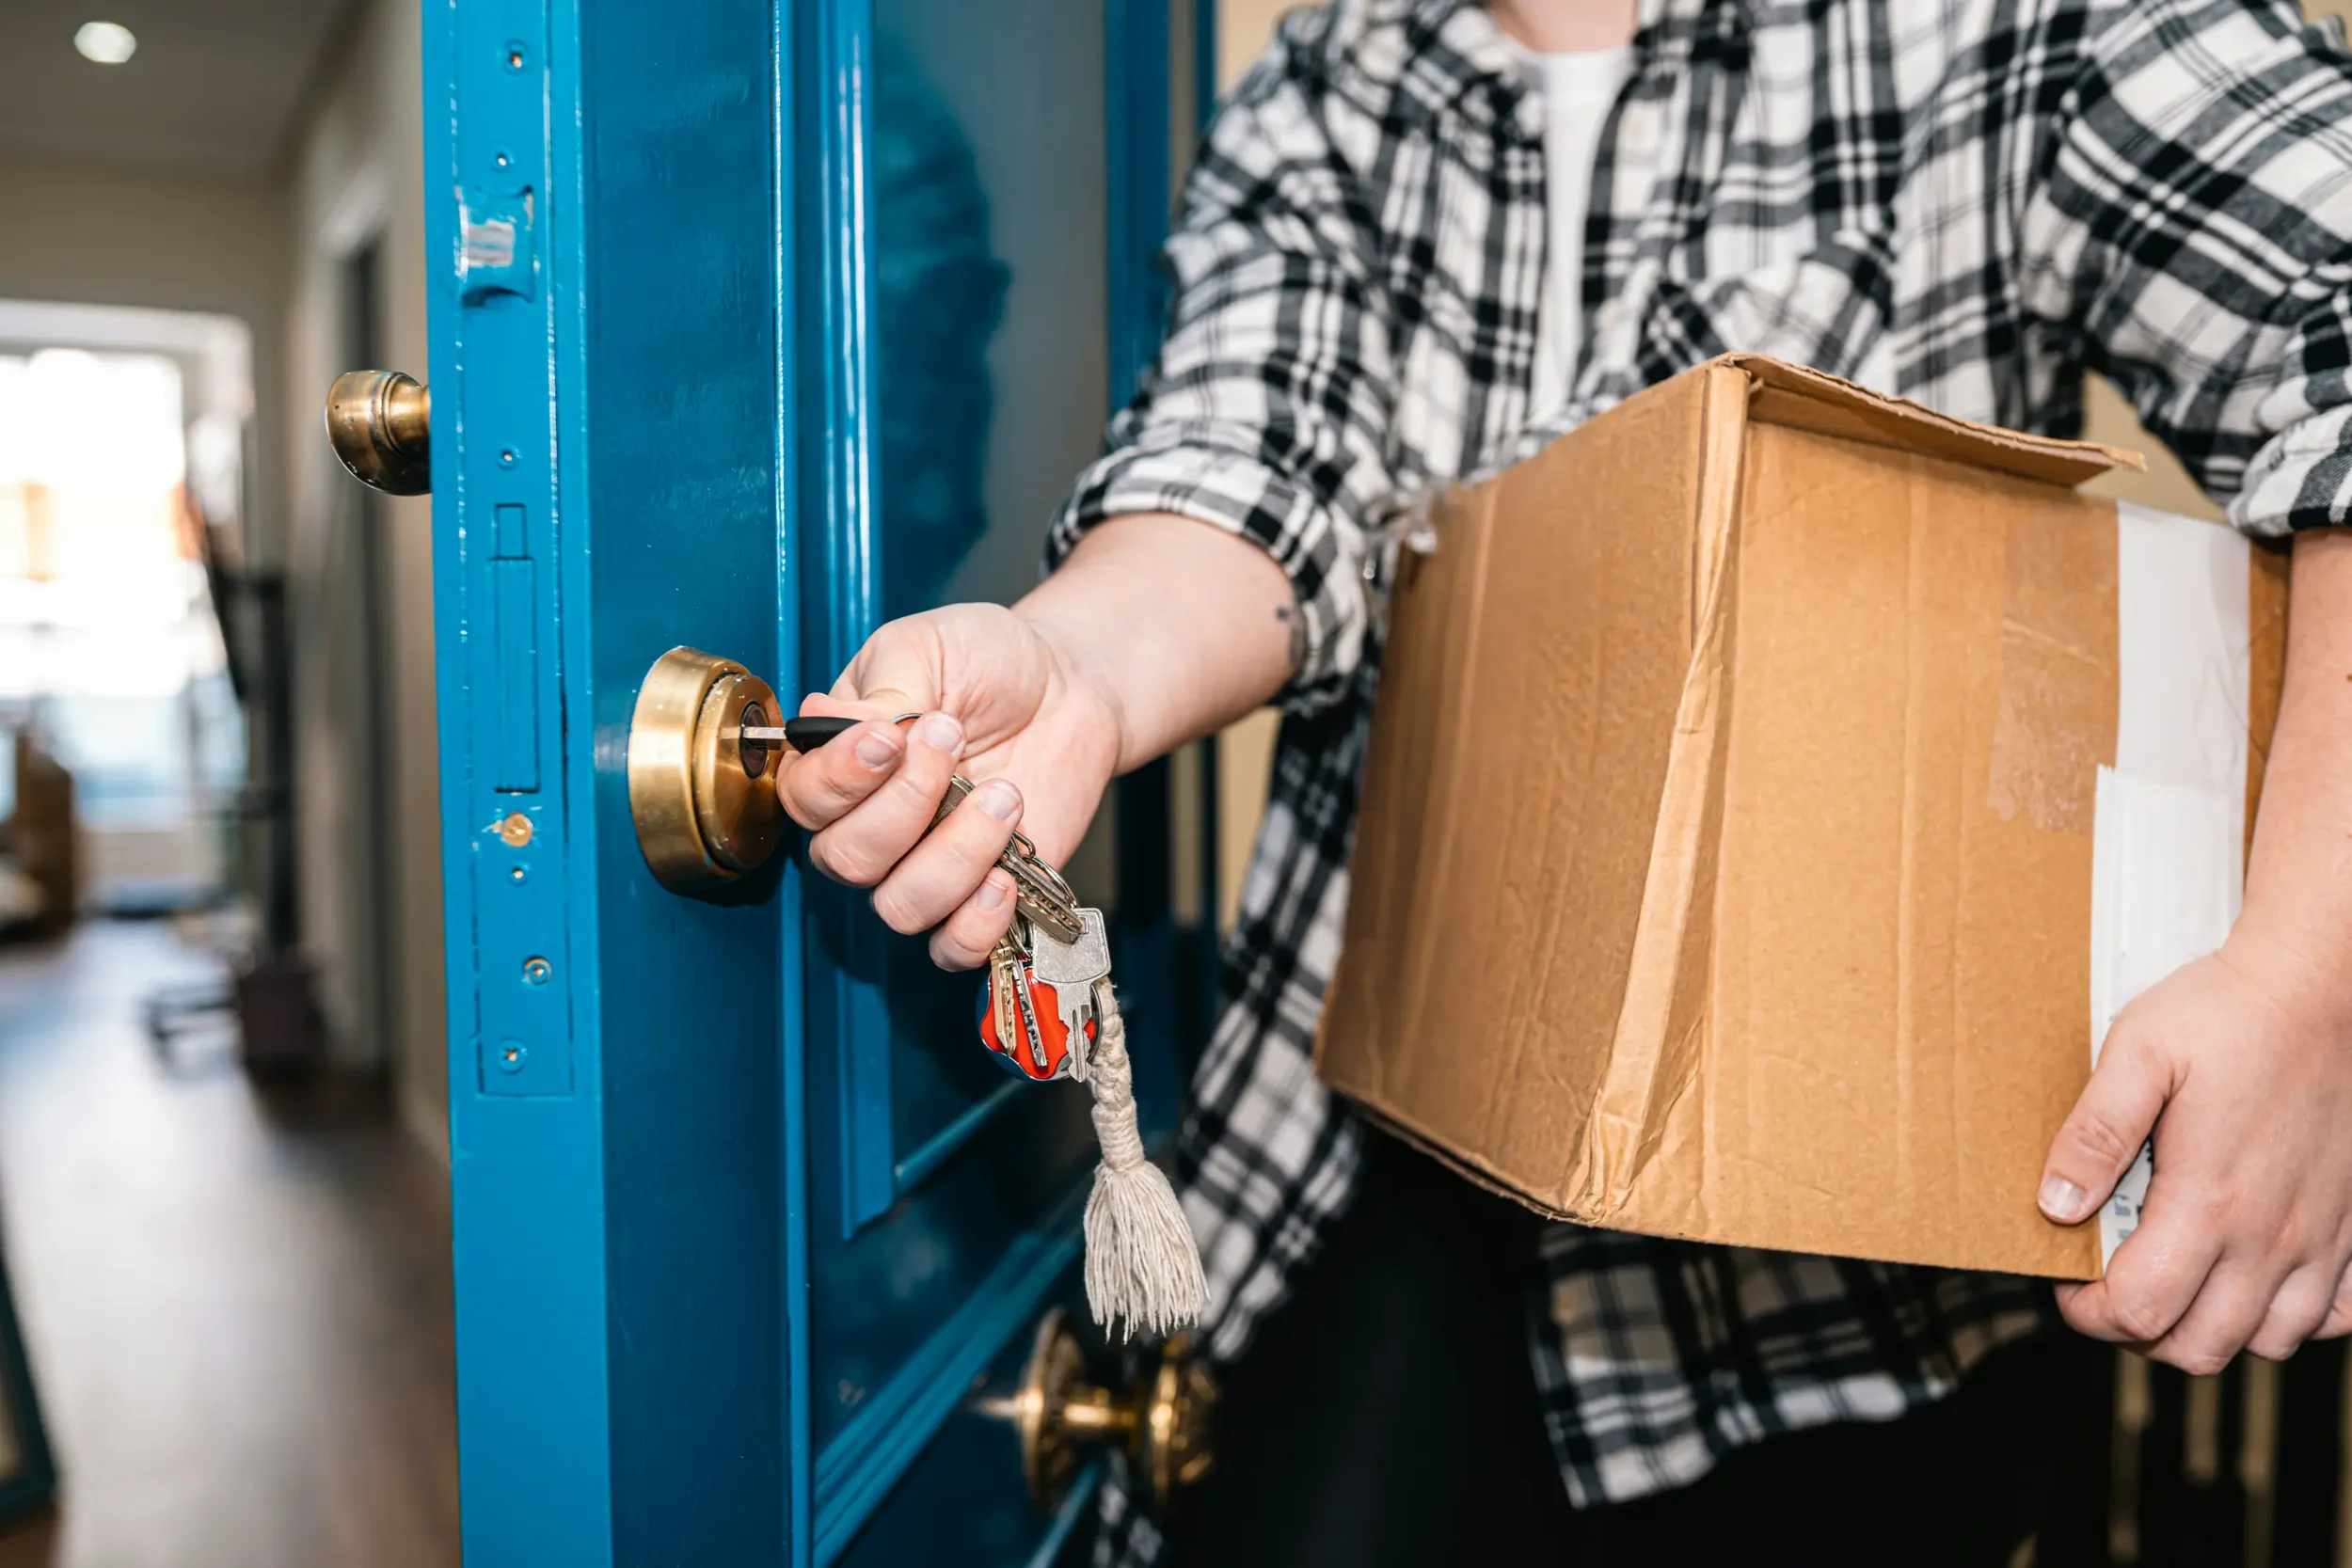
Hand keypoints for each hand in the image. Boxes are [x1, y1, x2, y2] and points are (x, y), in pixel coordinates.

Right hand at [772, 602, 1122, 970]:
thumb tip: (846, 727)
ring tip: (1003, 795)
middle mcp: (871, 824)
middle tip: (956, 740)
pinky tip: (1005, 876)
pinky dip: (975, 924)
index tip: (890, 737)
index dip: (842, 778)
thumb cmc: (989, 662)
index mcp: (841, 763)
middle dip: (906, 804)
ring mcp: (922, 865)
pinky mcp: (977, 898)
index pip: (805, 798)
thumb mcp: (926, 646)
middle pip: (846, 859)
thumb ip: (884, 689)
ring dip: (956, 853)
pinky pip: (951, 948)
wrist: (1067, 688)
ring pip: (900, 905)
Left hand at [2039, 935, 2351, 1370]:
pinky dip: (2294, 1316)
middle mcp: (2273, 1235)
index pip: (2141, 1311)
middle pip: (2199, 1346)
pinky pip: (2335, 1314)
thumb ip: (2092, 1134)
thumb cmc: (2232, 1013)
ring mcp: (2323, 1238)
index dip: (2090, 1312)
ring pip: (2270, 1341)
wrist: (2325, 987)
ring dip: (2212, 1328)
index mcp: (2210, 1202)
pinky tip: (2257, 1277)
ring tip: (2177, 1280)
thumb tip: (2055, 1204)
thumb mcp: (2137, 1053)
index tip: (2071, 1282)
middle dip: (2141, 1331)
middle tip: (2113, 1286)